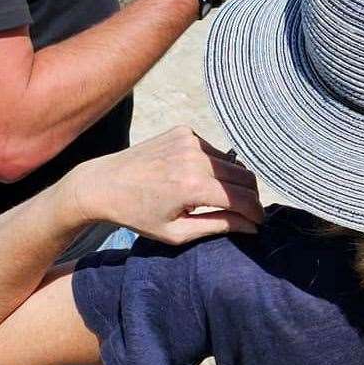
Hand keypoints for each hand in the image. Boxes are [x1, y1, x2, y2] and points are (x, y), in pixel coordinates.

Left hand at [64, 127, 262, 243]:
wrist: (103, 184)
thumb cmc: (137, 215)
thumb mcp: (176, 233)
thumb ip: (217, 227)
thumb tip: (251, 226)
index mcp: (193, 186)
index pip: (242, 198)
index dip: (256, 213)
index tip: (260, 224)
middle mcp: (195, 157)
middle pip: (244, 176)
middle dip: (251, 196)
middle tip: (248, 213)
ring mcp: (190, 140)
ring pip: (232, 162)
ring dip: (234, 181)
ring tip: (221, 199)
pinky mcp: (185, 131)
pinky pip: (214, 150)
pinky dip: (215, 166)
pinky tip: (198, 179)